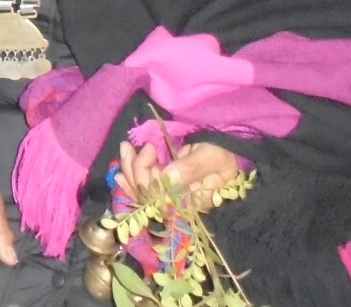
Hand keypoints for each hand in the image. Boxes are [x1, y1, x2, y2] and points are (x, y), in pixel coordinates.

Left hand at [116, 140, 240, 214]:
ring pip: (142, 190)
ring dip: (129, 169)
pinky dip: (131, 176)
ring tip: (126, 148)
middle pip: (148, 195)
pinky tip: (121, 167)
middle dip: (134, 170)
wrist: (230, 151)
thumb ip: (191, 168)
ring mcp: (170, 196)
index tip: (148, 151)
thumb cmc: (225, 155)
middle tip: (131, 146)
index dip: (146, 179)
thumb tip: (166, 178)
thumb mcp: (212, 158)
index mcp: (193, 202)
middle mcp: (179, 204)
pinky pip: (143, 187)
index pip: (161, 199)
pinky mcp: (165, 187)